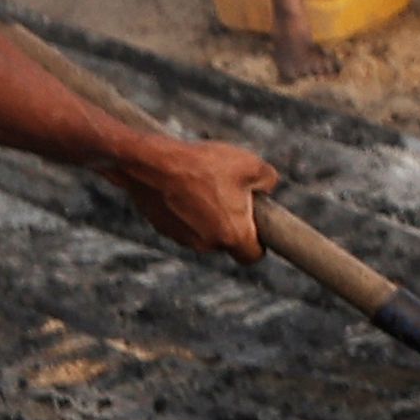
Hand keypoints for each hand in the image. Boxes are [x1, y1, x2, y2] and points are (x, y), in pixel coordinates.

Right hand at [107, 130, 279, 259]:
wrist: (151, 163)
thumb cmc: (204, 164)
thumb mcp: (251, 164)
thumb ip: (268, 180)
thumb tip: (267, 187)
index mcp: (233, 234)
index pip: (252, 256)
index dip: (258, 244)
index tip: (258, 228)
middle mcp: (206, 244)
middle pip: (226, 241)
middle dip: (231, 222)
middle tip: (231, 193)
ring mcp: (181, 237)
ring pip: (203, 231)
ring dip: (207, 214)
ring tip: (204, 183)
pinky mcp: (161, 227)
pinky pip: (181, 222)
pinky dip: (185, 209)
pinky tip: (183, 185)